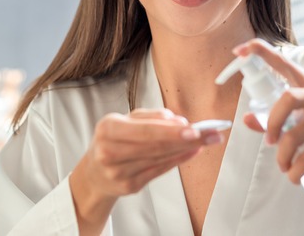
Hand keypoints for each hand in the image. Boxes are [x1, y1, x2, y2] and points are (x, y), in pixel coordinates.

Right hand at [70, 108, 222, 233]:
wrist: (94, 172)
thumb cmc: (113, 140)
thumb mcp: (125, 121)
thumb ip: (151, 117)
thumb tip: (178, 121)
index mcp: (108, 128)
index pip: (145, 130)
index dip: (171, 131)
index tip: (194, 129)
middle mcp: (110, 152)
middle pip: (155, 146)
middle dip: (187, 139)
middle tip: (209, 133)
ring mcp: (119, 172)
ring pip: (160, 159)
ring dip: (186, 149)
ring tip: (206, 140)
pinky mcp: (129, 186)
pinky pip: (159, 171)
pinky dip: (178, 160)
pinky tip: (191, 152)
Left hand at [234, 39, 303, 185]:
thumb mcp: (301, 126)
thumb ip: (274, 122)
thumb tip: (247, 118)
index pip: (286, 63)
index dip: (262, 52)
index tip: (240, 50)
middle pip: (288, 98)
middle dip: (271, 123)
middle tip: (268, 142)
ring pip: (293, 134)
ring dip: (282, 156)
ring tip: (284, 166)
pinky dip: (295, 170)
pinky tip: (294, 176)